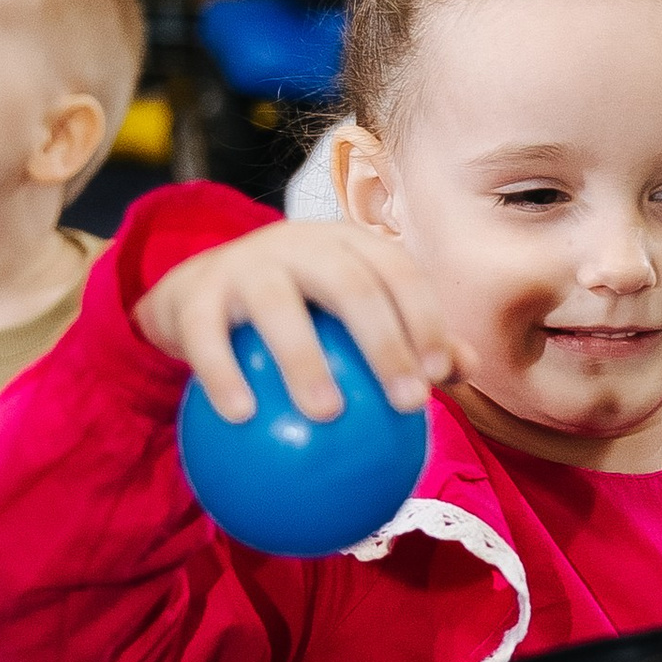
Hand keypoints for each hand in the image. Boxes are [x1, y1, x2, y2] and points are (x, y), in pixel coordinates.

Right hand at [135, 221, 454, 425]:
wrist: (200, 295)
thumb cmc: (297, 314)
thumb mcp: (348, 319)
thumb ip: (405, 338)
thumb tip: (465, 372)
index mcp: (346, 246)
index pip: (397, 272)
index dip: (425, 317)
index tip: (441, 375)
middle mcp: (300, 244)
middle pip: (350, 284)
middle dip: (385, 342)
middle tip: (408, 404)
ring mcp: (246, 263)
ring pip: (278, 304)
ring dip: (304, 359)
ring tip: (328, 415)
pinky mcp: (196, 292)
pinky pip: (207, 335)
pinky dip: (222, 373)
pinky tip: (241, 417)